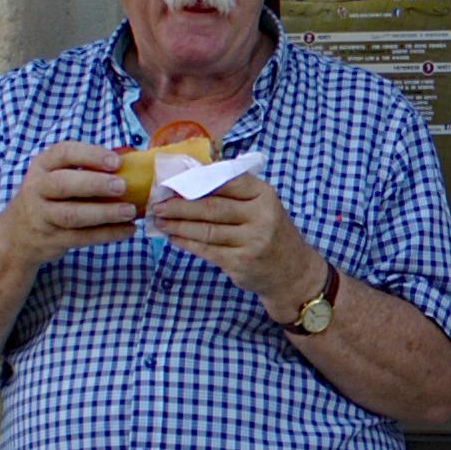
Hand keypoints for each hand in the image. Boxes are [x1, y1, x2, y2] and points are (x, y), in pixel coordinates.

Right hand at [0, 142, 132, 264]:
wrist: (18, 233)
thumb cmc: (50, 196)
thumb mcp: (55, 175)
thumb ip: (84, 168)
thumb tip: (132, 163)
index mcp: (42, 165)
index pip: (64, 153)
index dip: (91, 155)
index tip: (116, 161)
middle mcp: (38, 188)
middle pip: (63, 184)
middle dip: (95, 184)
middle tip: (123, 186)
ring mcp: (42, 216)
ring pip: (72, 215)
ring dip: (104, 213)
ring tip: (130, 211)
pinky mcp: (53, 239)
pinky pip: (82, 237)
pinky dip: (108, 234)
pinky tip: (128, 229)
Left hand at [147, 170, 322, 317]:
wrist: (293, 272)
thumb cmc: (270, 232)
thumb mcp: (262, 206)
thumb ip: (234, 192)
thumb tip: (190, 177)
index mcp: (264, 195)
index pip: (225, 182)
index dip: (195, 181)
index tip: (172, 182)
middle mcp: (261, 217)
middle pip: (212, 207)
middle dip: (179, 205)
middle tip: (157, 204)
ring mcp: (252, 241)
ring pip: (206, 230)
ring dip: (178, 225)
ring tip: (159, 221)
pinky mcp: (241, 262)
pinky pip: (207, 250)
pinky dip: (186, 243)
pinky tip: (173, 238)